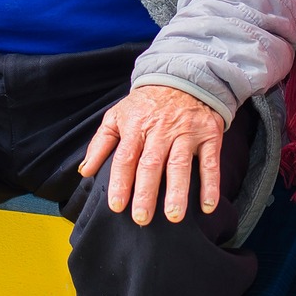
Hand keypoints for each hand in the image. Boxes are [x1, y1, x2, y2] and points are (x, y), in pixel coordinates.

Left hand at [79, 85, 226, 225]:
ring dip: (177, 191)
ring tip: (173, 215)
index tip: (116, 205)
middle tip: (141, 218)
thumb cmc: (147, 104)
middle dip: (146, 192)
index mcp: (136, 126)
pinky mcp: (209, 135)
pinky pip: (210, 162)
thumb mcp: (118, 115)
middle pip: (151, 164)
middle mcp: (161, 130)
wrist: (183, 77)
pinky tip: (207, 205)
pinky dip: (210, 184)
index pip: (125, 157)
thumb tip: (85, 171)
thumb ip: (101, 143)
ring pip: (179, 164)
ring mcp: (186, 132)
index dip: (120, 182)